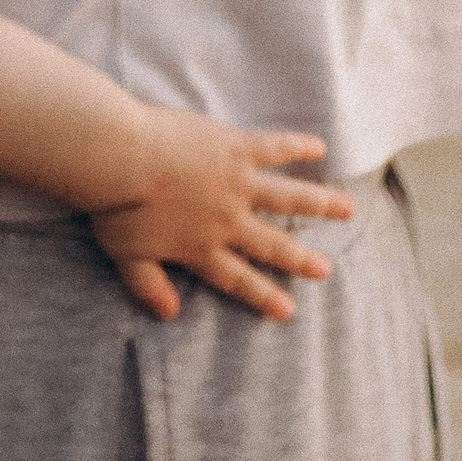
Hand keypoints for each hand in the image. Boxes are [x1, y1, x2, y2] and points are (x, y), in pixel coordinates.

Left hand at [84, 123, 353, 323]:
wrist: (120, 158)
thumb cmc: (113, 205)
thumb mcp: (124, 256)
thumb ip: (148, 286)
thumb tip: (167, 314)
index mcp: (200, 247)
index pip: (237, 279)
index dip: (262, 295)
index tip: (287, 311)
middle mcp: (226, 220)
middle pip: (272, 243)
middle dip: (300, 258)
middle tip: (325, 269)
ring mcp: (236, 183)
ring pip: (288, 197)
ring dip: (320, 203)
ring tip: (348, 208)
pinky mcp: (235, 148)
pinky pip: (274, 148)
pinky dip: (297, 146)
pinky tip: (318, 146)